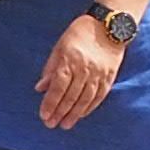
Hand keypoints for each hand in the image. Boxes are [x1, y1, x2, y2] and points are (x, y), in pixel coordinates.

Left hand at [35, 11, 121, 131]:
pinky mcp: (110, 76)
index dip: (50, 103)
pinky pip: (99, 95)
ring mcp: (99, 73)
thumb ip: (50, 68)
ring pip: (85, 99)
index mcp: (70, 60)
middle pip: (71, 96)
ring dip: (74, 114)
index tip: (44, 115)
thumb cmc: (80, 33)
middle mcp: (85, 69)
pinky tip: (82, 114)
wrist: (109, 25)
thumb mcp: (60, 47)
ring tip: (66, 124)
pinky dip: (90, 107)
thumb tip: (40, 88)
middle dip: (60, 112)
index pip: (58, 87)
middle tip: (51, 124)